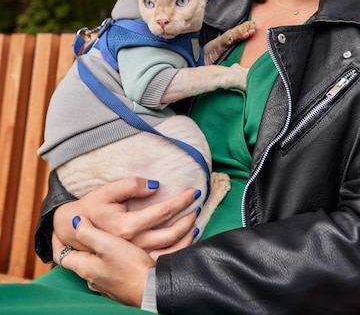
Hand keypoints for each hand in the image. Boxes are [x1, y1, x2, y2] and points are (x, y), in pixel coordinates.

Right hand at [53, 177, 199, 253]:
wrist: (73, 232)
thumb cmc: (91, 208)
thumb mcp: (107, 192)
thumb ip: (130, 185)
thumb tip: (155, 185)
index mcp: (126, 226)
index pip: (163, 212)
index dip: (181, 201)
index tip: (194, 192)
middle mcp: (133, 244)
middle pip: (170, 233)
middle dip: (188, 218)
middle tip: (198, 205)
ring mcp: (134, 256)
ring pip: (169, 250)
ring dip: (186, 236)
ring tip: (195, 222)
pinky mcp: (134, 262)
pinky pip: (162, 260)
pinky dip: (177, 251)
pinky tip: (185, 240)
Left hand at [55, 216, 153, 306]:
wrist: (151, 288)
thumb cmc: (129, 267)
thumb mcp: (106, 244)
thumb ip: (88, 232)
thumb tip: (74, 221)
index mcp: (84, 268)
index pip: (61, 256)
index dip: (57, 241)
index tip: (57, 230)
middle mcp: (91, 278)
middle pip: (77, 258)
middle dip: (77, 243)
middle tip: (81, 227)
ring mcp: (104, 283)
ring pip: (93, 263)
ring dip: (94, 250)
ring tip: (100, 235)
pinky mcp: (118, 284)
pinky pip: (106, 268)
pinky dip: (106, 258)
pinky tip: (117, 251)